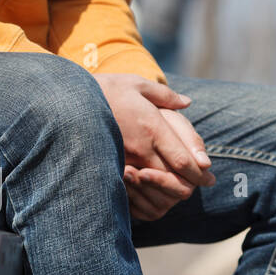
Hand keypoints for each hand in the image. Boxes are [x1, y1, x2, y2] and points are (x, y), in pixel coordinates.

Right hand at [94, 73, 214, 219]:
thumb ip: (165, 96)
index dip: (199, 173)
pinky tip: (155, 186)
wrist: (66, 101)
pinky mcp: (112, 166)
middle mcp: (141, 148)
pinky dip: (148, 190)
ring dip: (171, 190)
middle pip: (174, 178)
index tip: (209, 178)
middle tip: (201, 185)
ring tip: (182, 187)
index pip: (183, 160)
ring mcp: (125, 160)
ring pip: (156, 186)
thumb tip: (187, 103)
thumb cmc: (104, 89)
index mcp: (152, 127)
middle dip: (190, 185)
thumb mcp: (136, 84)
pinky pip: (135, 187)